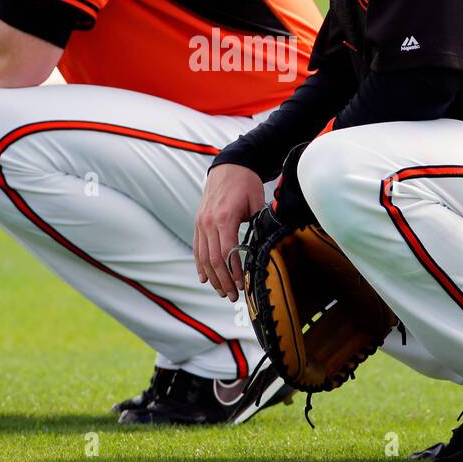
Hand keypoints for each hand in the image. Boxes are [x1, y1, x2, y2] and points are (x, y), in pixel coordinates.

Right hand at [193, 163, 264, 301]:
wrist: (229, 165)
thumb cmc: (246, 183)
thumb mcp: (257, 202)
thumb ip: (259, 224)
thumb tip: (265, 247)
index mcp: (224, 218)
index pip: (227, 252)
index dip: (234, 272)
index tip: (242, 286)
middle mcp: (208, 222)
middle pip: (213, 260)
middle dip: (223, 281)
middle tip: (233, 296)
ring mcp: (201, 223)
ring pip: (203, 257)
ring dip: (212, 277)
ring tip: (222, 292)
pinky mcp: (198, 223)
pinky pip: (197, 248)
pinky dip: (200, 265)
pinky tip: (204, 278)